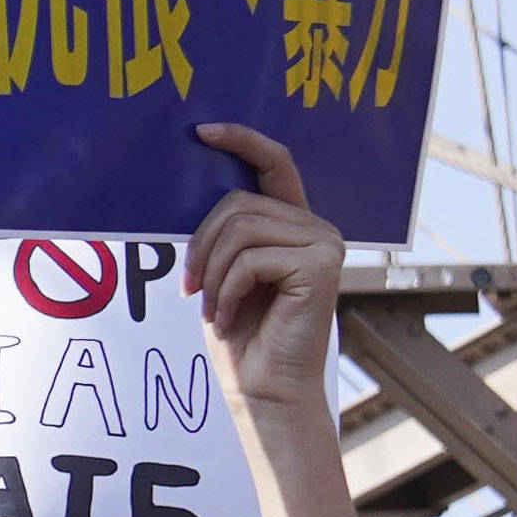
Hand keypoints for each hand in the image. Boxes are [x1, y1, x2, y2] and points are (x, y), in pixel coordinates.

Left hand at [188, 124, 347, 413]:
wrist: (265, 386)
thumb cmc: (242, 332)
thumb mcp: (225, 269)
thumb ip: (227, 230)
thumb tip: (195, 188)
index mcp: (294, 222)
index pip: (274, 164)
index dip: (242, 141)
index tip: (203, 130)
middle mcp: (316, 227)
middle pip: (239, 202)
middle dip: (201, 244)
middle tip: (191, 287)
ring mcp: (324, 244)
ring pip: (240, 229)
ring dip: (211, 272)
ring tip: (211, 305)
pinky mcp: (321, 266)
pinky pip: (250, 259)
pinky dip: (226, 289)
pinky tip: (227, 317)